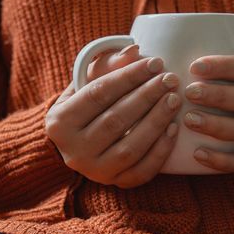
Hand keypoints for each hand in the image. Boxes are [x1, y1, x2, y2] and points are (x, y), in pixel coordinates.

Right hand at [45, 45, 181, 187]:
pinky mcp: (116, 183)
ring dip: (156, 121)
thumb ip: (109, 64)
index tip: (155, 62)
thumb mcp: (88, 80)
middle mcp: (73, 152)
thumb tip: (135, 50)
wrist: (80, 141)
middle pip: (115, 120)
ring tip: (174, 99)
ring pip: (130, 148)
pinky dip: (160, 151)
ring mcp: (95, 172)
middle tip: (170, 79)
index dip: (130, 76)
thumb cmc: (87, 103)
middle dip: (147, 96)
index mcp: (59, 122)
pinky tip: (174, 127)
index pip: (99, 93)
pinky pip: (142, 171)